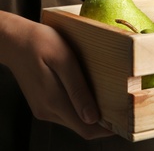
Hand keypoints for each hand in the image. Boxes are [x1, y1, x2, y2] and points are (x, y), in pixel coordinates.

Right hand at [2, 13, 112, 138]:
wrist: (14, 39)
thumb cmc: (41, 43)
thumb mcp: (65, 61)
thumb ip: (78, 90)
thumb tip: (92, 118)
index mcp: (54, 101)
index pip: (87, 129)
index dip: (107, 129)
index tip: (124, 119)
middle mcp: (48, 110)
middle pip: (82, 127)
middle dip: (103, 122)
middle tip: (120, 106)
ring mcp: (43, 108)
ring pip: (74, 121)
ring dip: (91, 114)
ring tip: (106, 97)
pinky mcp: (42, 103)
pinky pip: (66, 112)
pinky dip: (80, 108)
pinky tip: (87, 92)